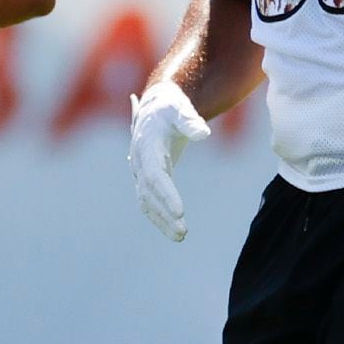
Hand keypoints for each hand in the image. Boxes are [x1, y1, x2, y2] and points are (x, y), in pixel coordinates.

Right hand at [129, 81, 210, 241]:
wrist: (155, 107)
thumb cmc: (171, 107)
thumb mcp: (180, 108)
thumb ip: (190, 121)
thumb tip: (203, 133)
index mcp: (146, 145)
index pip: (155, 175)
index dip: (166, 194)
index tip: (181, 212)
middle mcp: (139, 161)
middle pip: (149, 193)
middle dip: (165, 214)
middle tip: (183, 232)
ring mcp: (140, 172)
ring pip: (147, 202)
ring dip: (162, 221)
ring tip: (181, 236)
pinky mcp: (147, 179)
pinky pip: (149, 202)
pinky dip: (160, 218)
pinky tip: (175, 231)